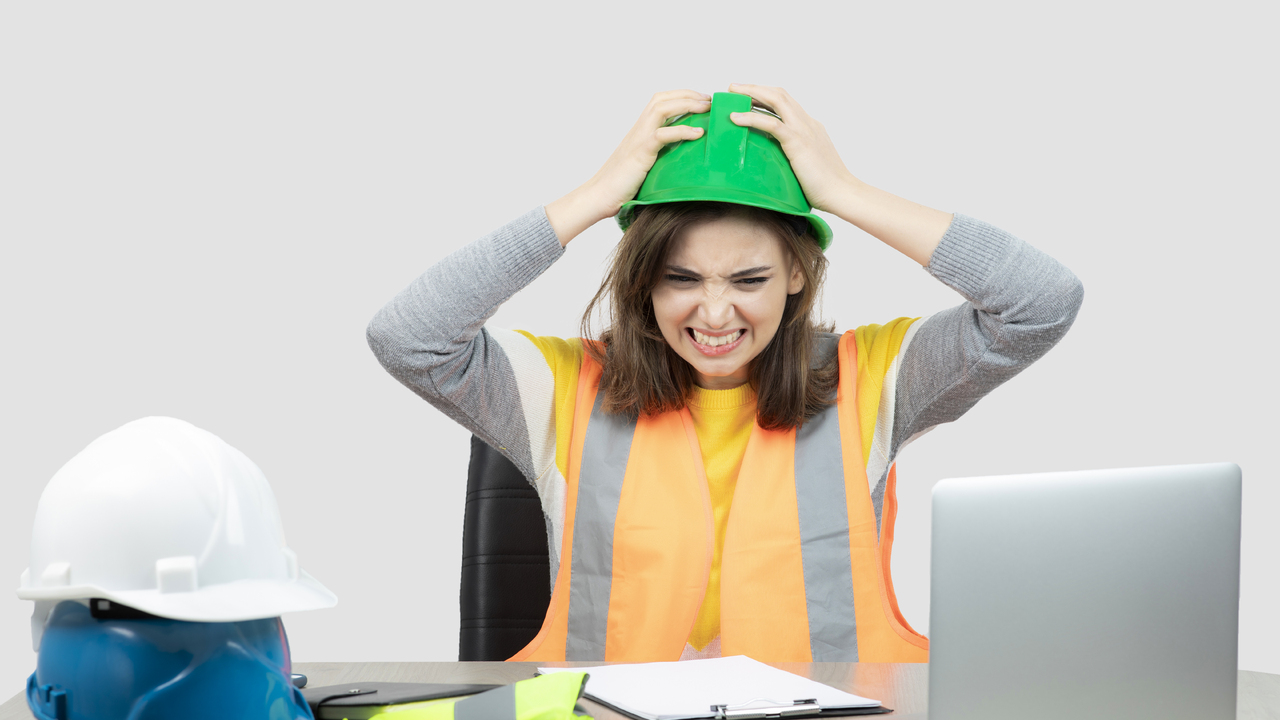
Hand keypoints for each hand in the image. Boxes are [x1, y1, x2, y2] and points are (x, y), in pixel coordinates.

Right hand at [546, 90, 709, 245]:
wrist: (599, 196)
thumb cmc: (622, 185)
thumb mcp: (645, 164)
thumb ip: (659, 154)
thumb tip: (682, 156)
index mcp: (640, 130)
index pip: (660, 101)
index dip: (682, 96)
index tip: (703, 100)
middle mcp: (638, 129)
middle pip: (662, 99)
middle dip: (688, 94)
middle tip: (710, 100)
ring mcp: (638, 139)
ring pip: (661, 108)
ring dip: (687, 104)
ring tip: (706, 108)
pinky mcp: (639, 153)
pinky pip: (661, 135)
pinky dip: (681, 130)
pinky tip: (697, 133)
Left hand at [724, 83, 858, 215]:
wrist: (842, 193)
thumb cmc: (825, 187)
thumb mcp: (806, 165)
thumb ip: (793, 156)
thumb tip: (774, 162)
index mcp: (810, 127)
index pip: (786, 102)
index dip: (766, 95)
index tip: (747, 96)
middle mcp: (808, 123)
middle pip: (779, 94)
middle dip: (755, 87)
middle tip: (734, 88)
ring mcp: (804, 130)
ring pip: (776, 99)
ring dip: (752, 92)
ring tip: (732, 93)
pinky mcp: (797, 142)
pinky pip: (771, 122)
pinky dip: (751, 117)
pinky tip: (735, 118)